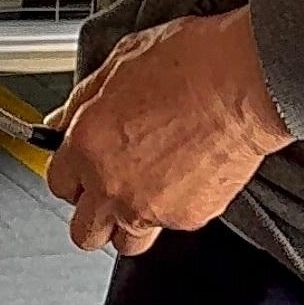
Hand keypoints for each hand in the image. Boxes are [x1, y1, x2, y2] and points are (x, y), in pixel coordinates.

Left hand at [45, 9, 287, 255]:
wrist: (245, 82)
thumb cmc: (192, 64)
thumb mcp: (121, 62)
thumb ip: (85, 101)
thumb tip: (65, 119)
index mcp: (87, 145)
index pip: (58, 184)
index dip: (73, 175)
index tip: (84, 170)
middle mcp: (112, 185)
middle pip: (85, 232)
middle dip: (94, 215)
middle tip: (110, 191)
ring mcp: (148, 208)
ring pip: (127, 242)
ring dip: (132, 223)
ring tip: (150, 190)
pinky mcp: (187, 218)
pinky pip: (171, 226)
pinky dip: (177, 208)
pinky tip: (188, 176)